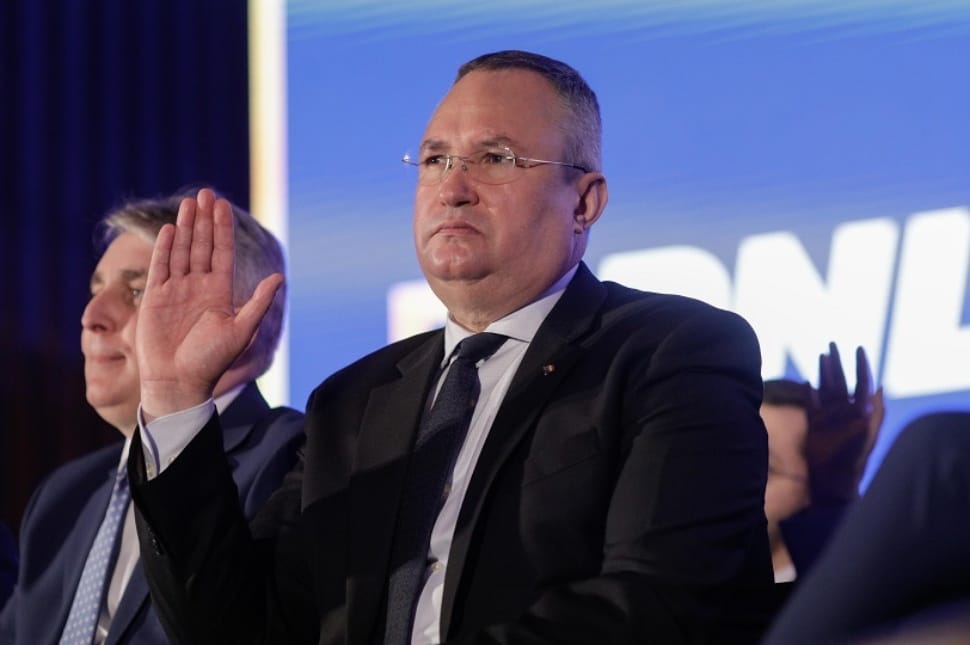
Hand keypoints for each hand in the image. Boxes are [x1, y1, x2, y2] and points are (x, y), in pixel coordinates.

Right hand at [136, 188, 282, 418]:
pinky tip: (171, 229)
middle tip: (205, 193)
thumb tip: (279, 277)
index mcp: (220, 292)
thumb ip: (258, 303)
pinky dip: (165, 248)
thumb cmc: (212, 361)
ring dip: (186, 227)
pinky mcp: (155, 298)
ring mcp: (176, 291)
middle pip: (202, 245)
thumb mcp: (241, 330)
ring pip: (182, 251)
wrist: (179, 382)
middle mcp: (199, 287)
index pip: (222, 252)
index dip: (222, 228)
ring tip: (189, 203)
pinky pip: (161, 267)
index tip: (222, 205)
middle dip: (204, 220)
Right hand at [804, 343, 882, 503]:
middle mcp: (844, 411)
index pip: (862, 383)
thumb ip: (872, 413)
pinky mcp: (814, 424)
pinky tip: (808, 383)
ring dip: (824, 372)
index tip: (859, 349)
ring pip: (826, 388)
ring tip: (824, 355)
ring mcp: (828, 416)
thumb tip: (878, 390)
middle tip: (833, 343)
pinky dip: (809, 393)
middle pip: (841, 380)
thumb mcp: (866, 435)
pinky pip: (811, 404)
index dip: (861, 366)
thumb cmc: (852, 459)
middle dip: (839, 362)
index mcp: (859, 411)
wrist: (833, 479)